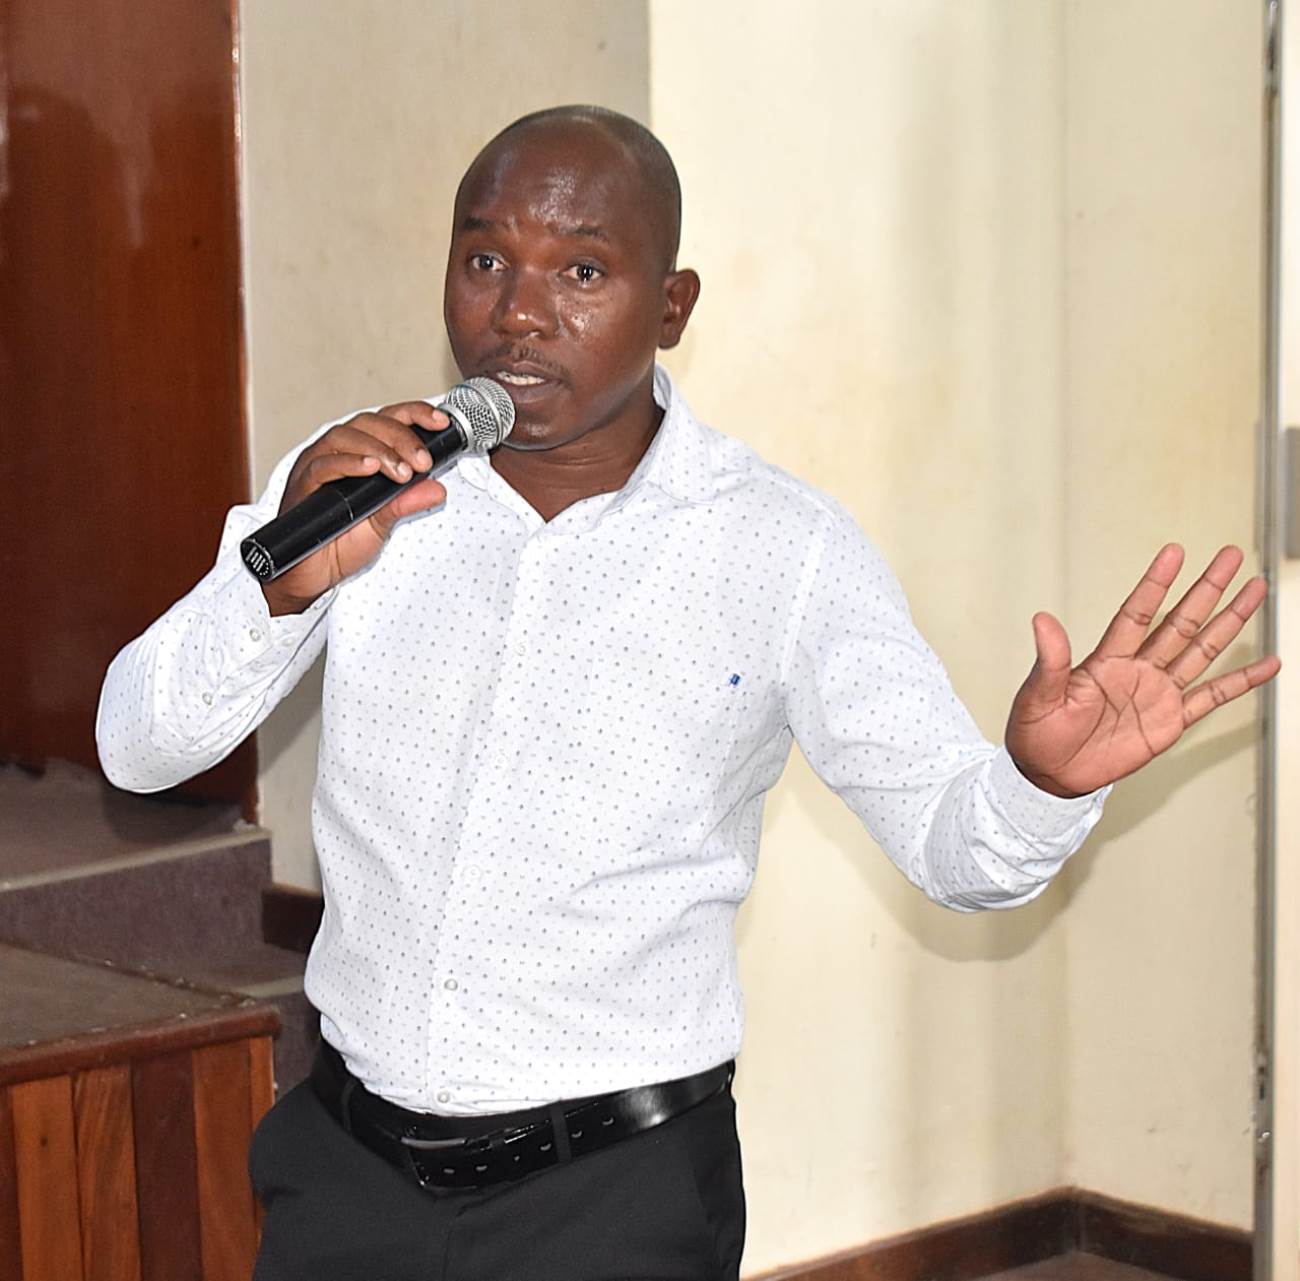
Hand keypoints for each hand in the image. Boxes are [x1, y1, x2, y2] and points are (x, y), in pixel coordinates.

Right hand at [262, 402, 449, 615]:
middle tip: (423, 461)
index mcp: (359, 453)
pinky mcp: (302, 484)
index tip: (440, 423)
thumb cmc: (340, 542)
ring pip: (345, 437)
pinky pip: (323, 465)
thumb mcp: (384, 522)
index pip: (387, 420)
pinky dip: (349, 463)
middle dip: (401, 438)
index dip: (413, 414)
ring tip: (402, 471)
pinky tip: (371, 468)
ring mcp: (317, 466)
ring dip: (379, 450)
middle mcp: (337, 453)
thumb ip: (407, 503)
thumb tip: (437, 489)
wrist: (312, 573)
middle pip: (369, 424)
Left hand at [1005, 544, 1280, 797]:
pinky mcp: (1170, 721)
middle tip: (1231, 555)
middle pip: (1180, 622)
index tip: (1175, 552)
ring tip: (1255, 590)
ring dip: (1230, 620)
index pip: (1136, 613)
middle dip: (1206, 589)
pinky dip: (1241, 681)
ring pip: (1202, 650)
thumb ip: (1049, 660)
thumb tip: (1040, 618)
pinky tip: (1268, 664)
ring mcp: (1157, 692)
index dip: (1156, 584)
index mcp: (1105, 660)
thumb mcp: (1038, 696)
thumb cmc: (1036, 733)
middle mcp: (1137, 669)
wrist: (1050, 774)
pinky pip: (1212, 697)